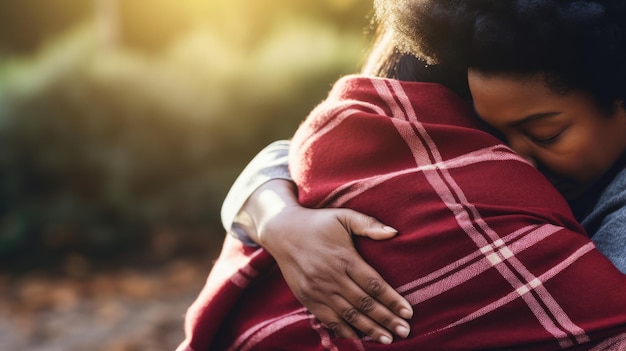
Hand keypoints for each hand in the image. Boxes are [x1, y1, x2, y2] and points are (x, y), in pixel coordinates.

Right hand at [259, 204, 412, 343]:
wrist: (281, 231)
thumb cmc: (317, 223)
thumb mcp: (343, 217)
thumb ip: (368, 224)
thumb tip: (394, 232)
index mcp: (344, 257)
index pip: (374, 284)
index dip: (392, 300)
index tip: (408, 312)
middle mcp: (331, 276)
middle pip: (364, 303)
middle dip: (386, 319)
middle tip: (404, 331)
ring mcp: (318, 289)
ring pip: (348, 315)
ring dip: (369, 329)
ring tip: (387, 339)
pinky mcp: (307, 298)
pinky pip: (328, 319)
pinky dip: (344, 330)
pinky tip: (359, 338)